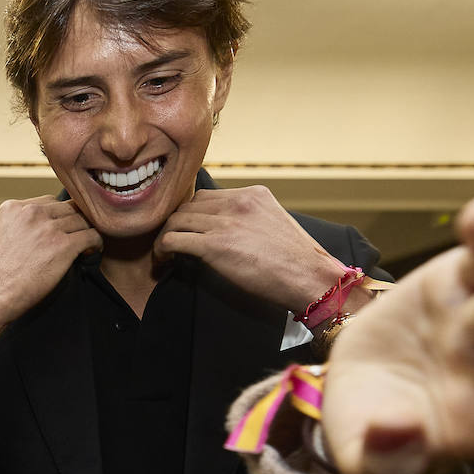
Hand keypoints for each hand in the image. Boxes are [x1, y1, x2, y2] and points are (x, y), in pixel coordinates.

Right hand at [0, 197, 100, 380]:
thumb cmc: (0, 274)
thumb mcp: (4, 235)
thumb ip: (23, 224)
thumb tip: (50, 225)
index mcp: (13, 207)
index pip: (49, 202)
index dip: (59, 217)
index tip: (62, 231)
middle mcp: (31, 212)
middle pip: (68, 208)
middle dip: (75, 223)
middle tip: (79, 238)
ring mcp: (47, 228)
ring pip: (81, 220)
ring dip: (86, 233)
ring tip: (86, 247)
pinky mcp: (62, 245)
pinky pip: (91, 235)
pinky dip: (96, 243)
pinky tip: (92, 251)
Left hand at [156, 186, 359, 312]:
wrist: (310, 278)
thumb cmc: (297, 263)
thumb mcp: (274, 227)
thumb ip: (250, 222)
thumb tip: (228, 235)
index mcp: (253, 195)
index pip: (208, 196)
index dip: (193, 215)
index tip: (188, 231)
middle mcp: (238, 202)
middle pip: (190, 205)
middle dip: (177, 224)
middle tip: (171, 243)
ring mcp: (226, 222)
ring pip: (177, 220)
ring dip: (166, 237)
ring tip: (164, 254)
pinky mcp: (216, 245)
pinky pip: (174, 240)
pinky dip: (162, 250)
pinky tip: (163, 261)